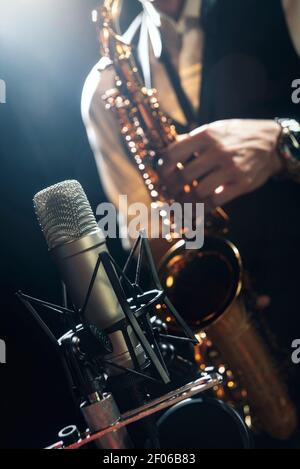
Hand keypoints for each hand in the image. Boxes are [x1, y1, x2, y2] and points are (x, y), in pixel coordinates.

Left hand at [160, 119, 283, 207]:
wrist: (272, 143)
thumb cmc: (239, 136)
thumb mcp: (215, 130)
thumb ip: (192, 140)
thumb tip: (165, 151)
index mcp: (207, 136)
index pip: (173, 154)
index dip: (162, 168)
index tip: (161, 175)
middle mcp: (218, 152)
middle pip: (183, 176)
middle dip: (172, 189)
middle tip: (169, 192)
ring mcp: (230, 169)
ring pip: (198, 192)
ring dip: (185, 202)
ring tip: (180, 204)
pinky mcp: (241, 184)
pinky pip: (215, 202)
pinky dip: (202, 210)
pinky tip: (195, 211)